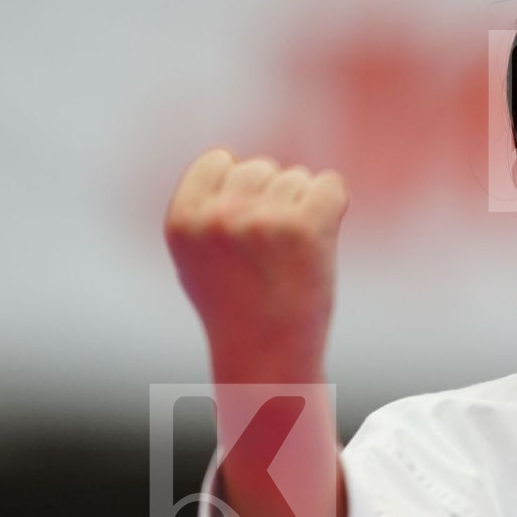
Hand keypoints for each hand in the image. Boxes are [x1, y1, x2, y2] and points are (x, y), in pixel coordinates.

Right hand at [163, 148, 349, 382]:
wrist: (271, 358)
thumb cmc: (236, 309)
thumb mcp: (197, 257)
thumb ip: (205, 208)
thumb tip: (226, 158)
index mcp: (182, 220)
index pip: (219, 161)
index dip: (239, 190)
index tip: (246, 232)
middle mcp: (218, 217)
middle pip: (260, 168)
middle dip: (272, 201)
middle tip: (271, 255)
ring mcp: (262, 221)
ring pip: (296, 178)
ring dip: (301, 210)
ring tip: (291, 259)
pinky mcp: (305, 228)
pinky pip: (330, 185)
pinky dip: (333, 207)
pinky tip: (320, 242)